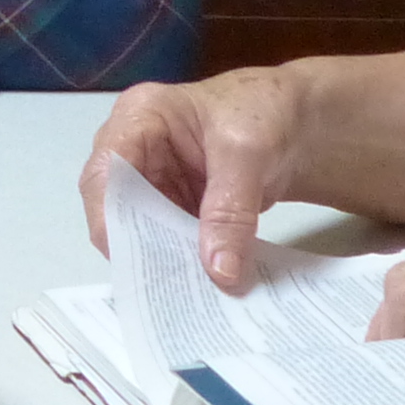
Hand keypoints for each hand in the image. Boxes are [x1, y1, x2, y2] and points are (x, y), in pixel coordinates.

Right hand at [81, 65, 311, 291]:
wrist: (297, 121)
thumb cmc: (265, 112)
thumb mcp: (249, 155)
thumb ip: (231, 211)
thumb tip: (220, 272)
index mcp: (139, 117)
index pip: (107, 171)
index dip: (109, 217)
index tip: (133, 259)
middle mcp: (135, 150)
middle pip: (116, 207)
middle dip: (139, 246)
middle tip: (166, 286)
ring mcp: (153, 181)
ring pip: (141, 230)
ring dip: (163, 260)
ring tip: (186, 293)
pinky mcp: (174, 206)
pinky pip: (169, 240)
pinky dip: (184, 260)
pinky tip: (201, 284)